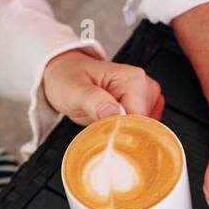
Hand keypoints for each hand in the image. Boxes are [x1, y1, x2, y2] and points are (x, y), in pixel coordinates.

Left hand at [41, 48, 164, 123]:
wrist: (64, 76)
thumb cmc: (68, 79)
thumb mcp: (73, 90)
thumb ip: (94, 101)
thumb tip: (115, 113)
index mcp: (133, 79)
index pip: (141, 119)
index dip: (124, 131)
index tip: (105, 133)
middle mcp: (143, 86)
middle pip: (145, 126)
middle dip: (123, 132)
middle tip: (99, 124)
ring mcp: (144, 97)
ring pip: (144, 130)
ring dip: (125, 133)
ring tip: (103, 120)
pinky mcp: (141, 107)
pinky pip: (141, 129)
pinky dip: (127, 132)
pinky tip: (111, 123)